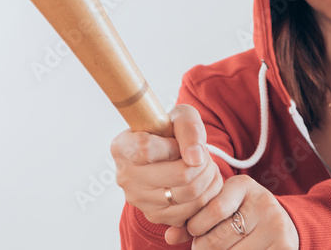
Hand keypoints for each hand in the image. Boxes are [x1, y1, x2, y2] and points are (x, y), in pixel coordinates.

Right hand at [111, 104, 223, 243]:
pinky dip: (206, 196)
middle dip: (203, 163)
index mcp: (122, 147)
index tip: (178, 142)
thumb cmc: (170, 131)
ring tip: (206, 166)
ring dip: (208, 178)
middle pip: (179, 176)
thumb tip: (195, 158)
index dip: (173, 146)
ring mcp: (139, 200)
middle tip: (205, 155)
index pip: (146, 149)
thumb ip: (188, 128)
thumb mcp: (179, 115)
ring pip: (190, 194)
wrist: (165, 155)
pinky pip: (192, 211)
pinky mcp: (155, 216)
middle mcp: (126, 176)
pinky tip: (203, 182)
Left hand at [186, 175, 298, 248]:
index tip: (194, 232)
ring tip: (220, 249)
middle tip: (201, 247)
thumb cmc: (239, 216)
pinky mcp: (285, 246)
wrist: (281, 225)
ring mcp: (276, 225)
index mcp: (243, 185)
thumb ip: (194, 220)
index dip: (197, 227)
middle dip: (203, 247)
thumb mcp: (219, 210)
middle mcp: (264, 202)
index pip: (214, 209)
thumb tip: (169, 237)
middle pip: (219, 237)